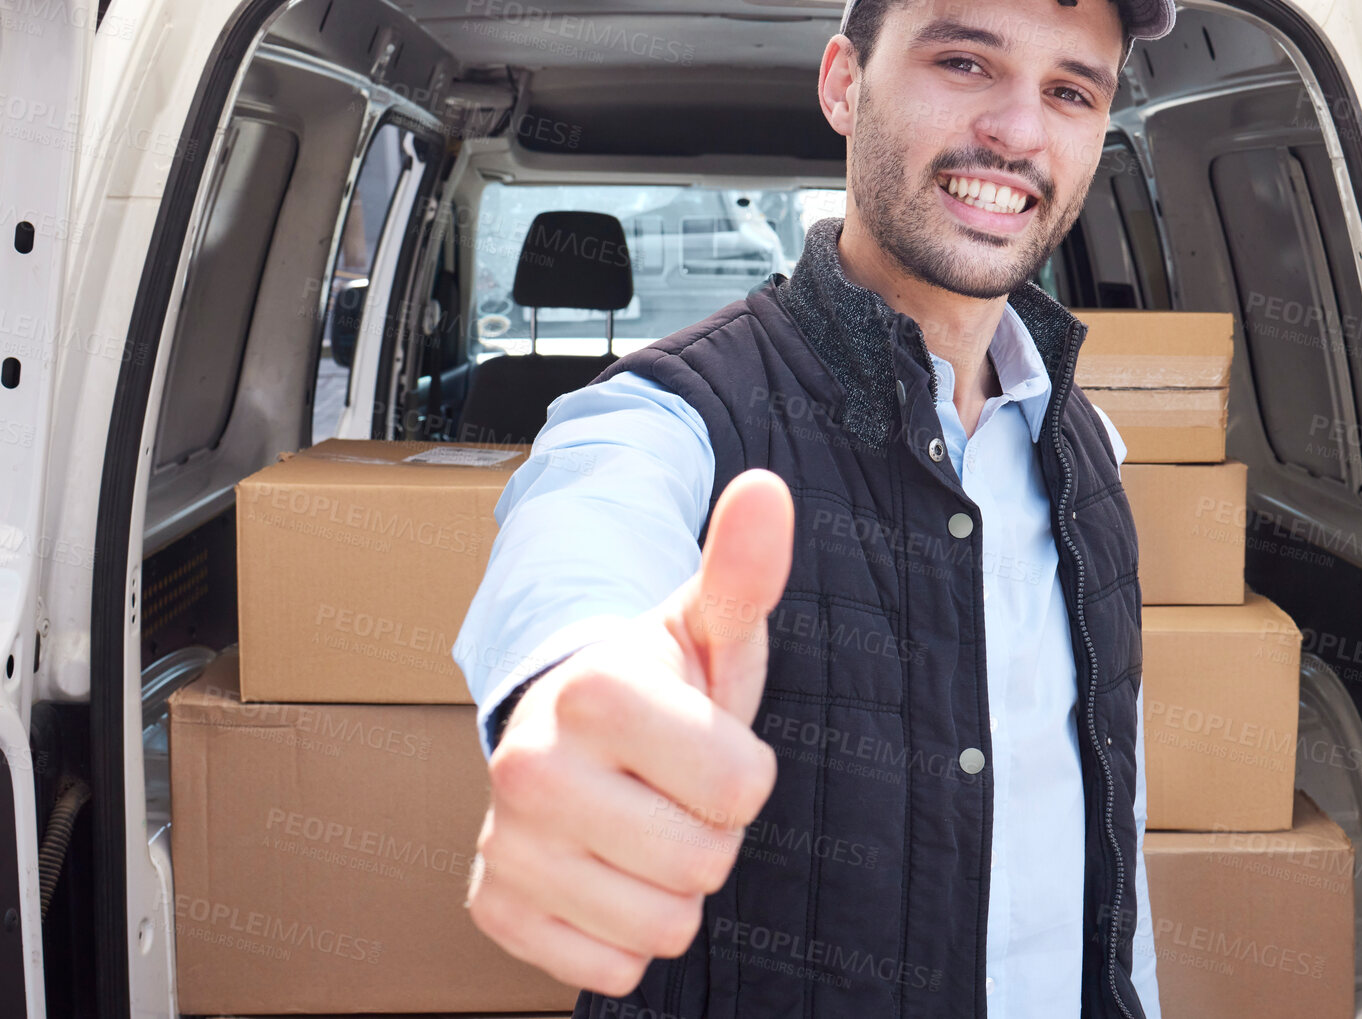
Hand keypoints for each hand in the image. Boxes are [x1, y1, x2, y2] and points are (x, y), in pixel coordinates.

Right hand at [467, 469, 794, 995]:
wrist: (568, 724)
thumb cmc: (656, 679)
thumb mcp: (707, 623)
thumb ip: (744, 568)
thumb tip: (767, 492)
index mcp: (595, 693)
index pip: (744, 793)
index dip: (744, 772)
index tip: (703, 738)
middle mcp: (532, 768)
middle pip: (705, 865)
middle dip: (709, 831)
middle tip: (671, 784)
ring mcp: (506, 844)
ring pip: (662, 928)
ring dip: (670, 885)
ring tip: (641, 821)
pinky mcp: (495, 907)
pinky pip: (608, 969)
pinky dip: (621, 932)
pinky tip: (604, 867)